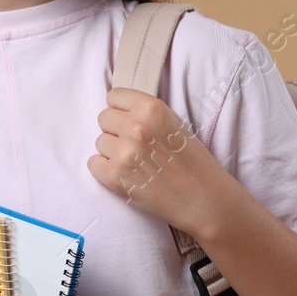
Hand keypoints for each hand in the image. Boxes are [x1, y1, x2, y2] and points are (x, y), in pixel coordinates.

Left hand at [87, 86, 231, 236]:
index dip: (122, 110)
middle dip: (117, 130)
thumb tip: (116, 108)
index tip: (131, 121)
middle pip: (104, 118)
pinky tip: (127, 174)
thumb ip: (145, 112)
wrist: (202, 199)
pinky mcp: (114, 177)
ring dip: (113, 151)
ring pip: (100, 142)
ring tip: (137, 162)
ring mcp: (123, 153)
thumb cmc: (192, 161)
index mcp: (151, 108)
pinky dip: (105, 169)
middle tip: (137, 145)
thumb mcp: (174, 122)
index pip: (114, 96)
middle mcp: (135, 127)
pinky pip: (93, 163)